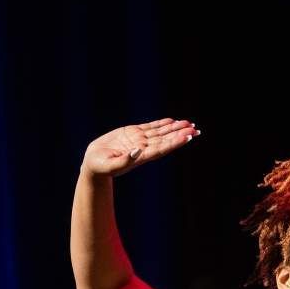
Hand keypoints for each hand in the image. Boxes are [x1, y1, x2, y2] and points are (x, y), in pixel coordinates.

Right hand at [82, 118, 199, 176]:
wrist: (94, 164)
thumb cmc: (100, 167)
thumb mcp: (110, 165)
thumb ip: (124, 160)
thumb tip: (137, 151)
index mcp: (140, 157)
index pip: (161, 148)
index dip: (175, 143)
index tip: (187, 137)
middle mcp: (143, 148)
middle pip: (165, 139)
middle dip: (180, 134)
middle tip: (195, 129)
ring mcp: (139, 140)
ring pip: (161, 132)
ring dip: (175, 128)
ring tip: (189, 124)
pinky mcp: (132, 133)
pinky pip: (150, 127)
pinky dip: (161, 124)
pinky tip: (172, 121)